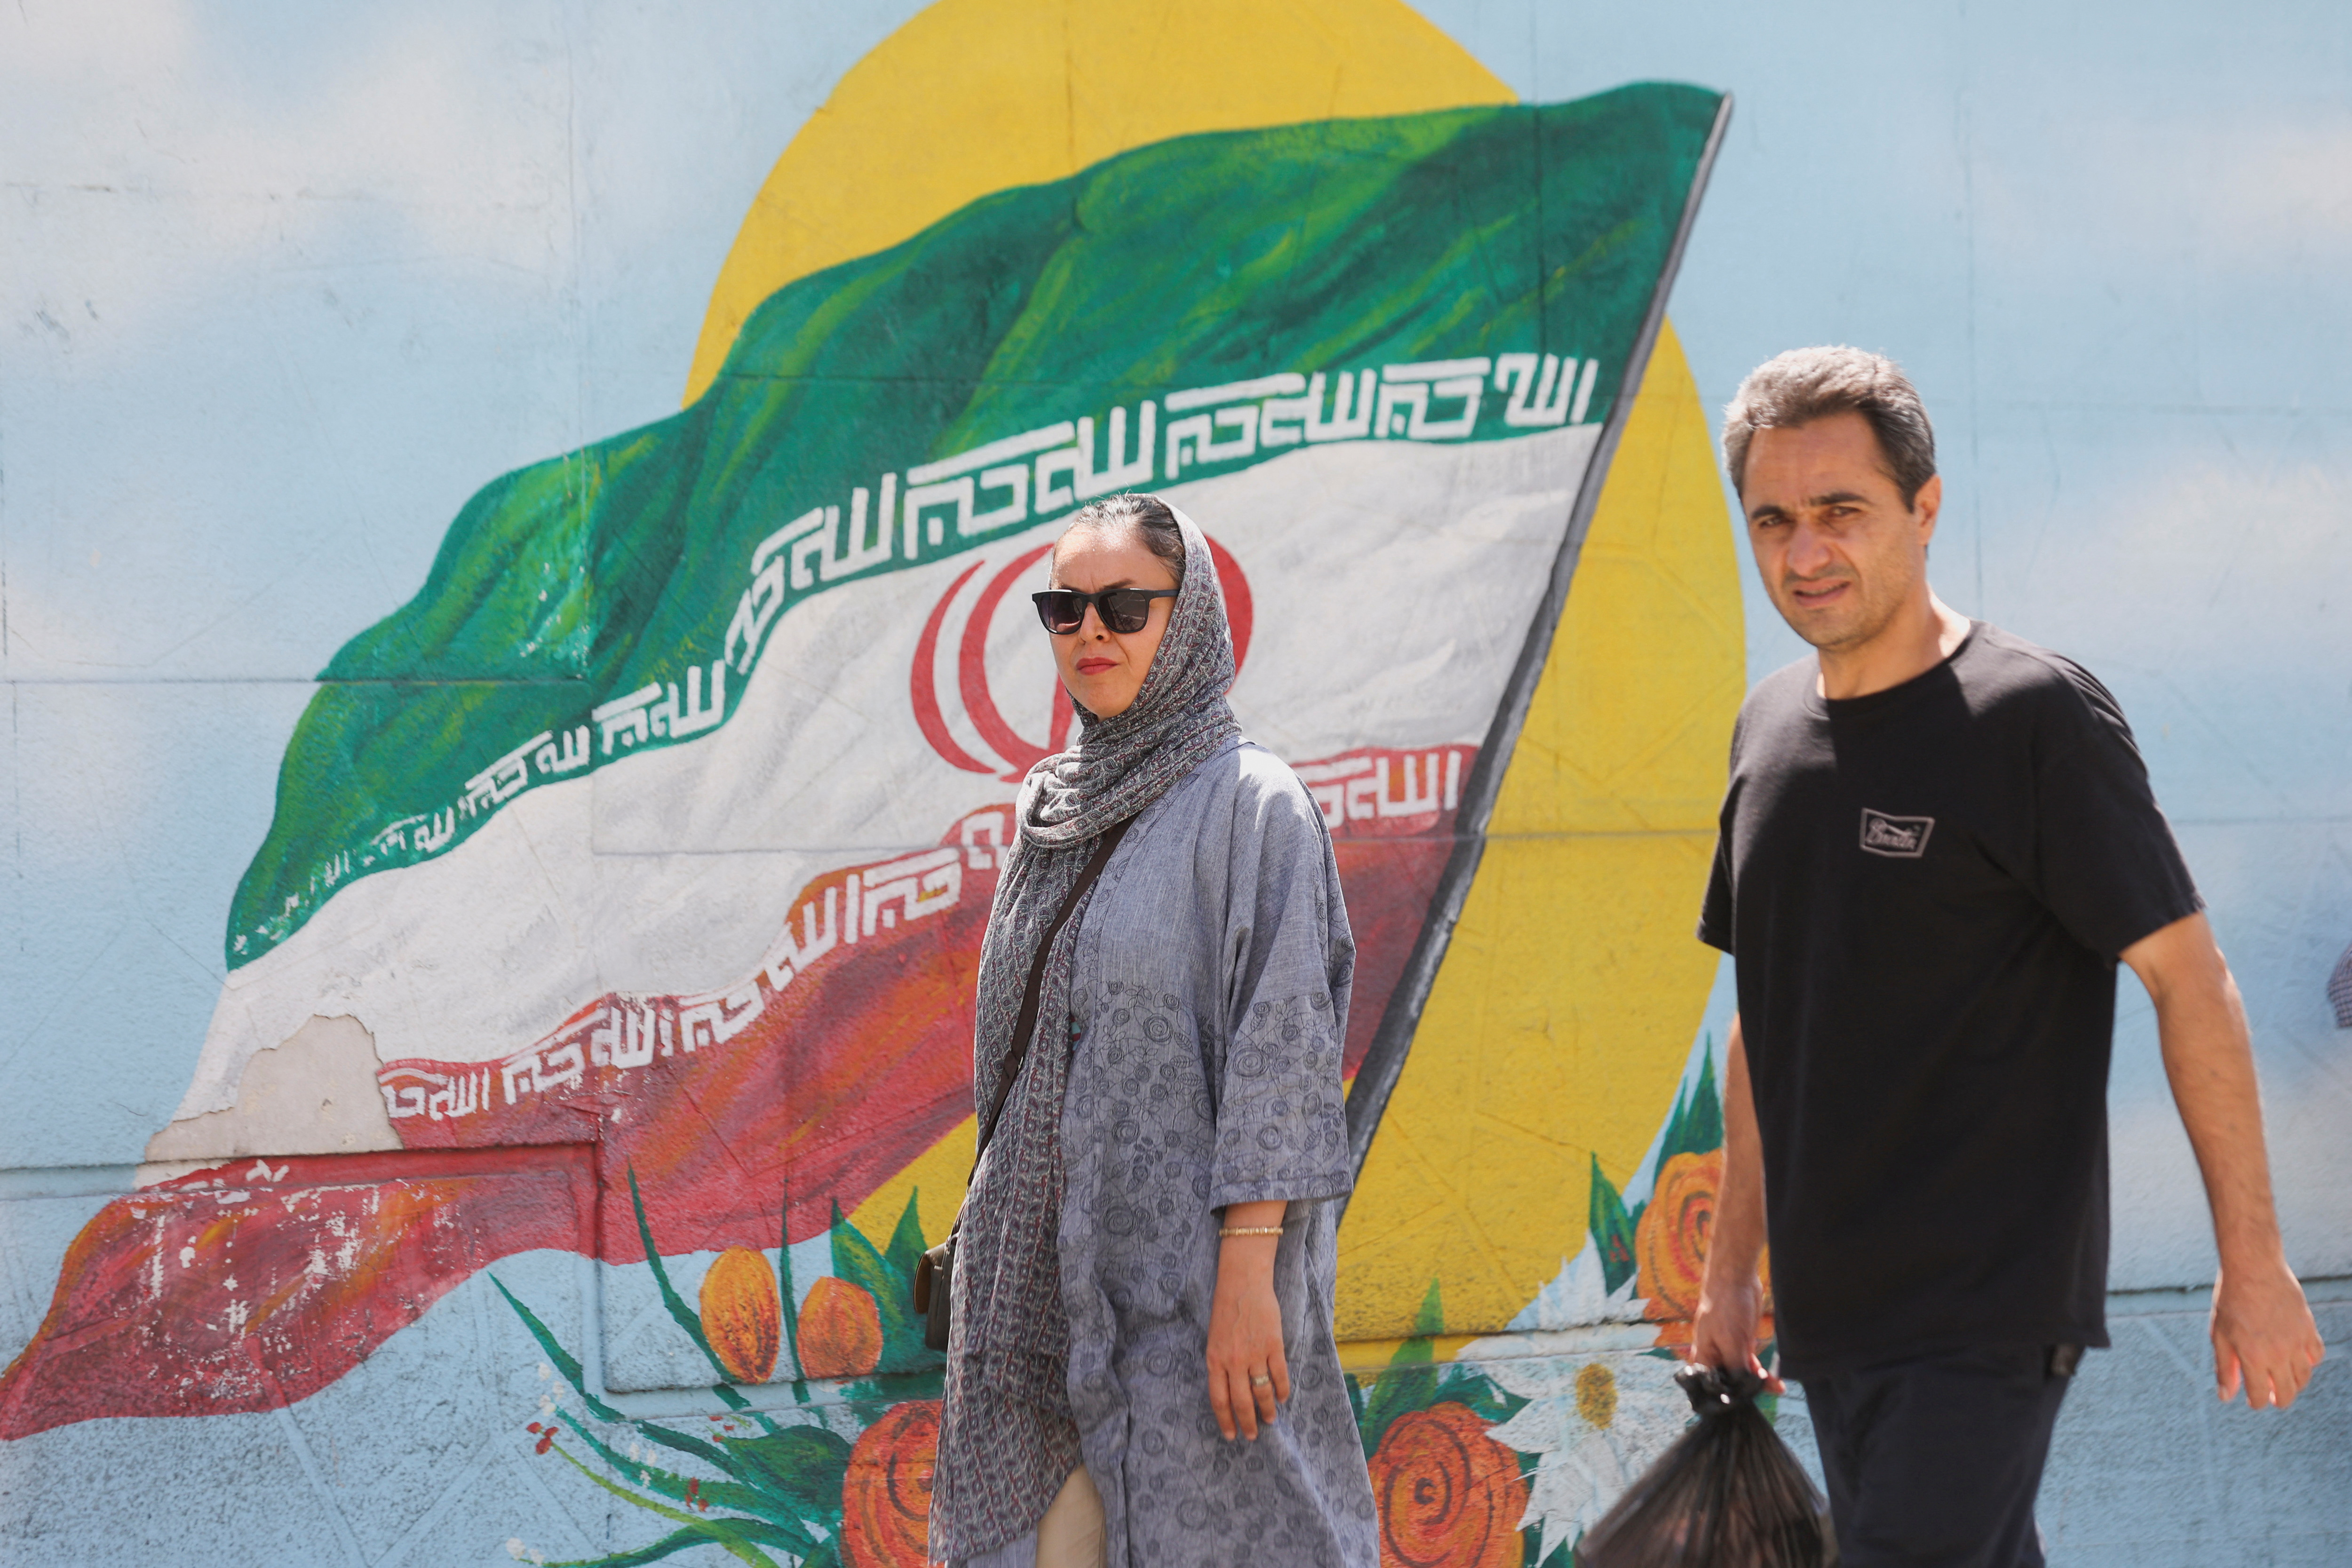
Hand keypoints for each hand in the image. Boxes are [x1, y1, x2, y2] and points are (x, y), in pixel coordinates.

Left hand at [1206, 1231, 1289, 1440]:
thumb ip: (1221, 1364)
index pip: (1219, 1400)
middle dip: (1248, 1423)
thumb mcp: (1214, 1339)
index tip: (1231, 1435)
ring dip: (1268, 1410)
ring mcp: (1254, 1355)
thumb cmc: (1226, 1309)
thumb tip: (1230, 1389)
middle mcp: (1234, 1362)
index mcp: (1215, 1360)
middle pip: (1241, 1402)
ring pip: (1262, 1392)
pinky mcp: (1273, 1345)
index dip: (1225, 1421)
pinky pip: (1279, 1375)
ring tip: (1270, 1419)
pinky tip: (1283, 1397)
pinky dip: (1282, 1389)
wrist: (1243, 1283)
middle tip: (1253, 1435)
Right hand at [1688, 1270, 1781, 1393]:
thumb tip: (1742, 1392)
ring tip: (1776, 1389)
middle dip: (1745, 1393)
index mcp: (1703, 1357)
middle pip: (1728, 1383)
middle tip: (1764, 1400)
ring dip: (1757, 1383)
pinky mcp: (1741, 1343)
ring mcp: (1728, 1350)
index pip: (1710, 1388)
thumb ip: (1736, 1368)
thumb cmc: (1725, 1308)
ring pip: (1742, 1374)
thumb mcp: (1731, 1342)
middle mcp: (1714, 1357)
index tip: (1742, 1410)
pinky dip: (1761, 1373)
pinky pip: (1750, 1363)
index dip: (1725, 1400)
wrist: (1735, 1278)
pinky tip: (1775, 1381)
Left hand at [2211, 1253, 2325, 1408]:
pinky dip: (2309, 1362)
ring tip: (2282, 1380)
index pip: (2260, 1395)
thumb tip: (2226, 1397)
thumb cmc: (2231, 1300)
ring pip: (2304, 1377)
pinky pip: (2316, 1355)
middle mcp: (2277, 1353)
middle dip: (2279, 1399)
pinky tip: (2297, 1359)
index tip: (2253, 1400)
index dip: (2256, 1402)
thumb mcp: (2219, 1334)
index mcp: (2252, 1356)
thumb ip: (2224, 1367)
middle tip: (2272, 1396)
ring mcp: (2296, 1342)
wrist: (2253, 1269)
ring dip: (2294, 1384)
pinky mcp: (2308, 1329)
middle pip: (2287, 1392)